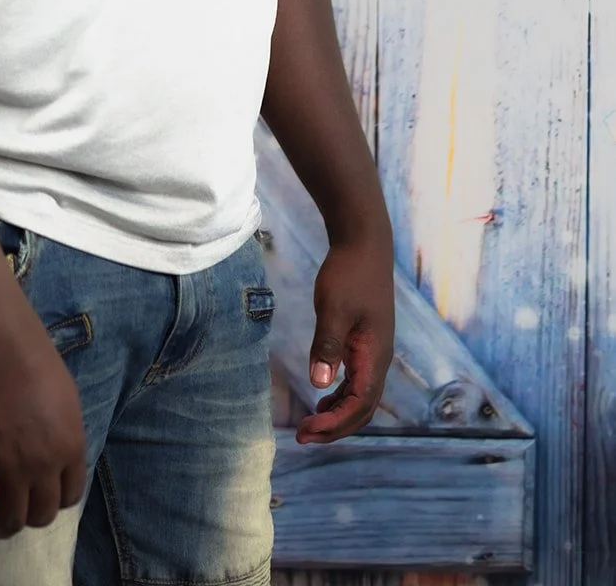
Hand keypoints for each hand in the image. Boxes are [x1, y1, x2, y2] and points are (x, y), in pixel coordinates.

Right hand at [0, 303, 87, 538]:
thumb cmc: (31, 358)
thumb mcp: (63, 397)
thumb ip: (60, 430)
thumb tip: (50, 447)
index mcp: (70, 446)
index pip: (70, 496)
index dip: (54, 501)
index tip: (39, 497)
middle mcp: (46, 464)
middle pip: (42, 514)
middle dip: (28, 517)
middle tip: (13, 510)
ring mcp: (11, 467)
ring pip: (10, 521)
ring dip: (0, 528)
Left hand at [295, 237, 394, 444]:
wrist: (364, 244)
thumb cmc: (348, 274)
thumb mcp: (333, 308)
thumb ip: (327, 346)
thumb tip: (318, 384)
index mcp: (374, 355)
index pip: (359, 404)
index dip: (334, 423)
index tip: (306, 430)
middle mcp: (379, 359)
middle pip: (363, 409)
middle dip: (335, 428)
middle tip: (303, 436)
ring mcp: (374, 351)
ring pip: (361, 397)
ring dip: (338, 414)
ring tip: (310, 423)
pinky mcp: (366, 342)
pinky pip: (358, 380)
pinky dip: (341, 396)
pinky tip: (323, 396)